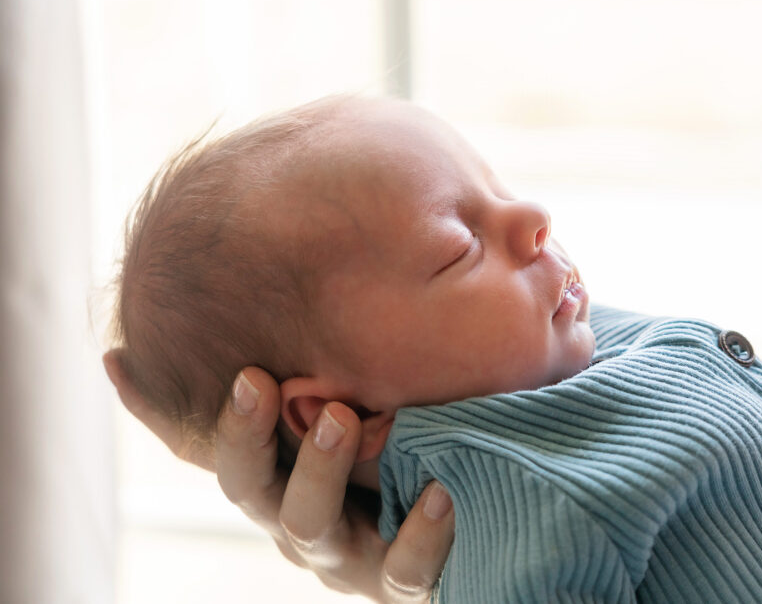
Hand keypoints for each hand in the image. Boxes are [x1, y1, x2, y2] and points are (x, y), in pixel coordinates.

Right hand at [103, 354, 454, 601]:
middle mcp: (302, 525)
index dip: (208, 421)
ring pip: (313, 529)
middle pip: (255, 494)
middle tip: (262, 381)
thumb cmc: (389, 455)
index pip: (226, 455)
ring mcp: (349, 559)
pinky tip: (440, 491)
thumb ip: (286, 376)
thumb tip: (128, 352)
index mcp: (279, 485)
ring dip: (317, 474)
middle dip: (250, 440)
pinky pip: (404, 569)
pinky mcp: (402, 581)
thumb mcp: (342, 405)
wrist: (459, 514)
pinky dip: (419, 533)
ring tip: (342, 417)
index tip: (222, 370)